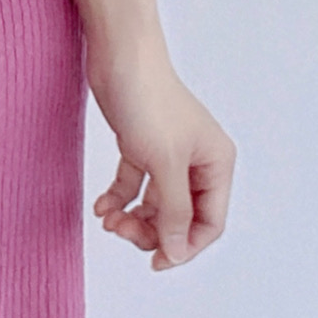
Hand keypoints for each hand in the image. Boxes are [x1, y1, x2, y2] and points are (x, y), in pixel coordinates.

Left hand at [88, 50, 234, 270]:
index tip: (156, 262)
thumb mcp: (163, 163)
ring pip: (156, 203)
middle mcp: (197, 161)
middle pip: (180, 217)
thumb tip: (177, 250)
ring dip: (133, 218)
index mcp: (216, 164)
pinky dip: (119, 197)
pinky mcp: (141, 145)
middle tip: (121, 232)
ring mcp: (168, 153)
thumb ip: (173, 211)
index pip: (209, 222)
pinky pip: (134, 184)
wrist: (118, 55)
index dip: (185, 246)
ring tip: (108, 220)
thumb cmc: (148, 100)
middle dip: (152, 231)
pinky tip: (100, 206)